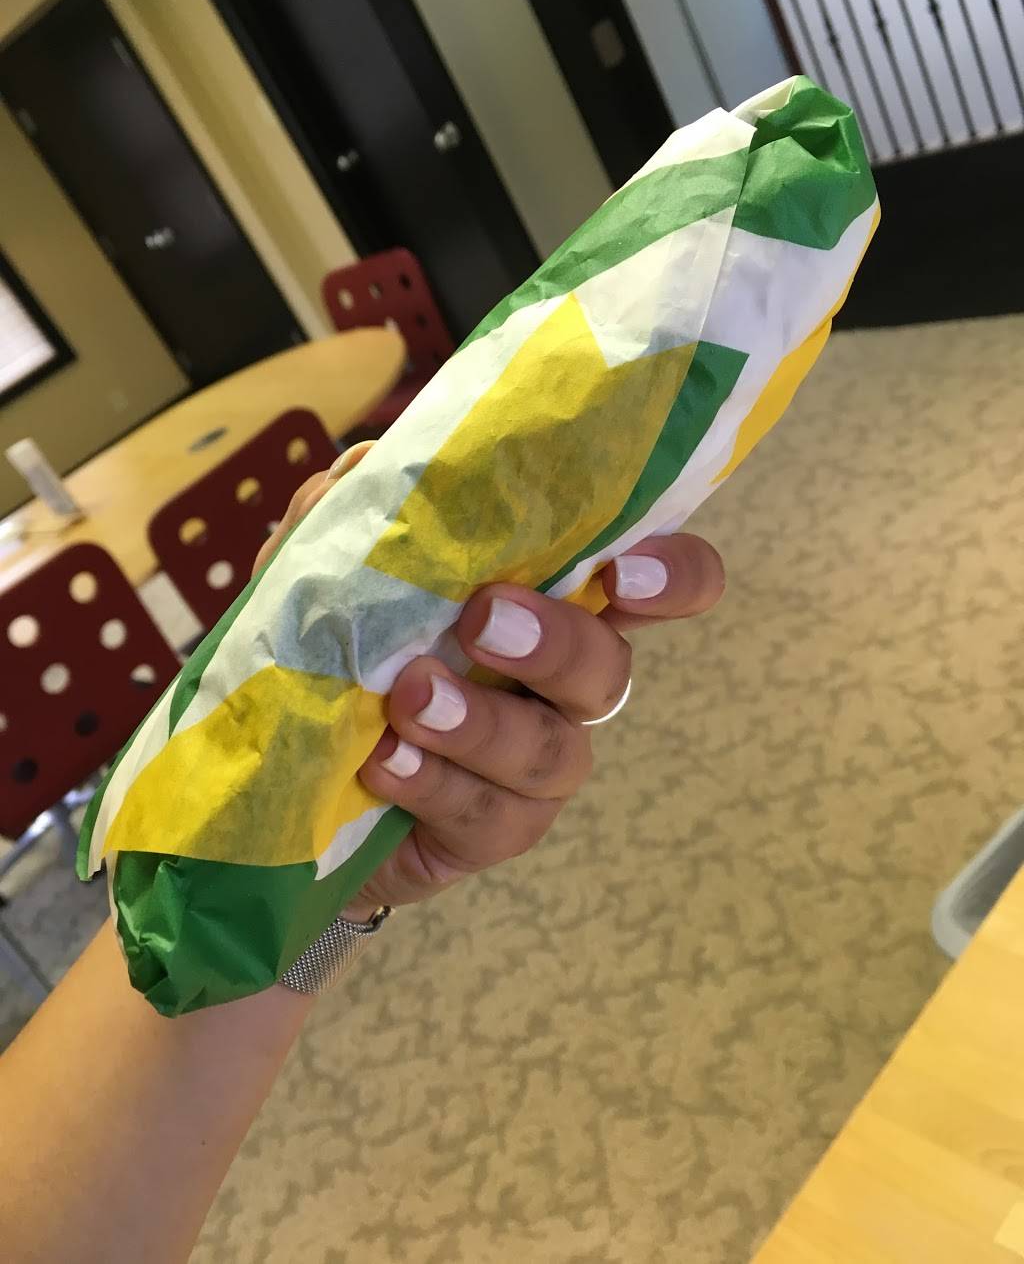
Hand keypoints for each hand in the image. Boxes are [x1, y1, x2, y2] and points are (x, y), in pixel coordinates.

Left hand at [256, 444, 723, 913]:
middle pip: (610, 670)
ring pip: (551, 752)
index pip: (653, 586)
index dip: (672, 576)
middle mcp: (559, 686)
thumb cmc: (338, 650)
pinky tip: (382, 761)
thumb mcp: (326, 568)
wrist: (290, 770)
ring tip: (408, 699)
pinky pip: (487, 816)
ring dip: (481, 723)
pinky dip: (433, 784)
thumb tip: (368, 464)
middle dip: (556, 645)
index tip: (623, 569)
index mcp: (548, 605)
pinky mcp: (491, 830)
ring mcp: (533, 766)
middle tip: (482, 620)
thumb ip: (349, 514)